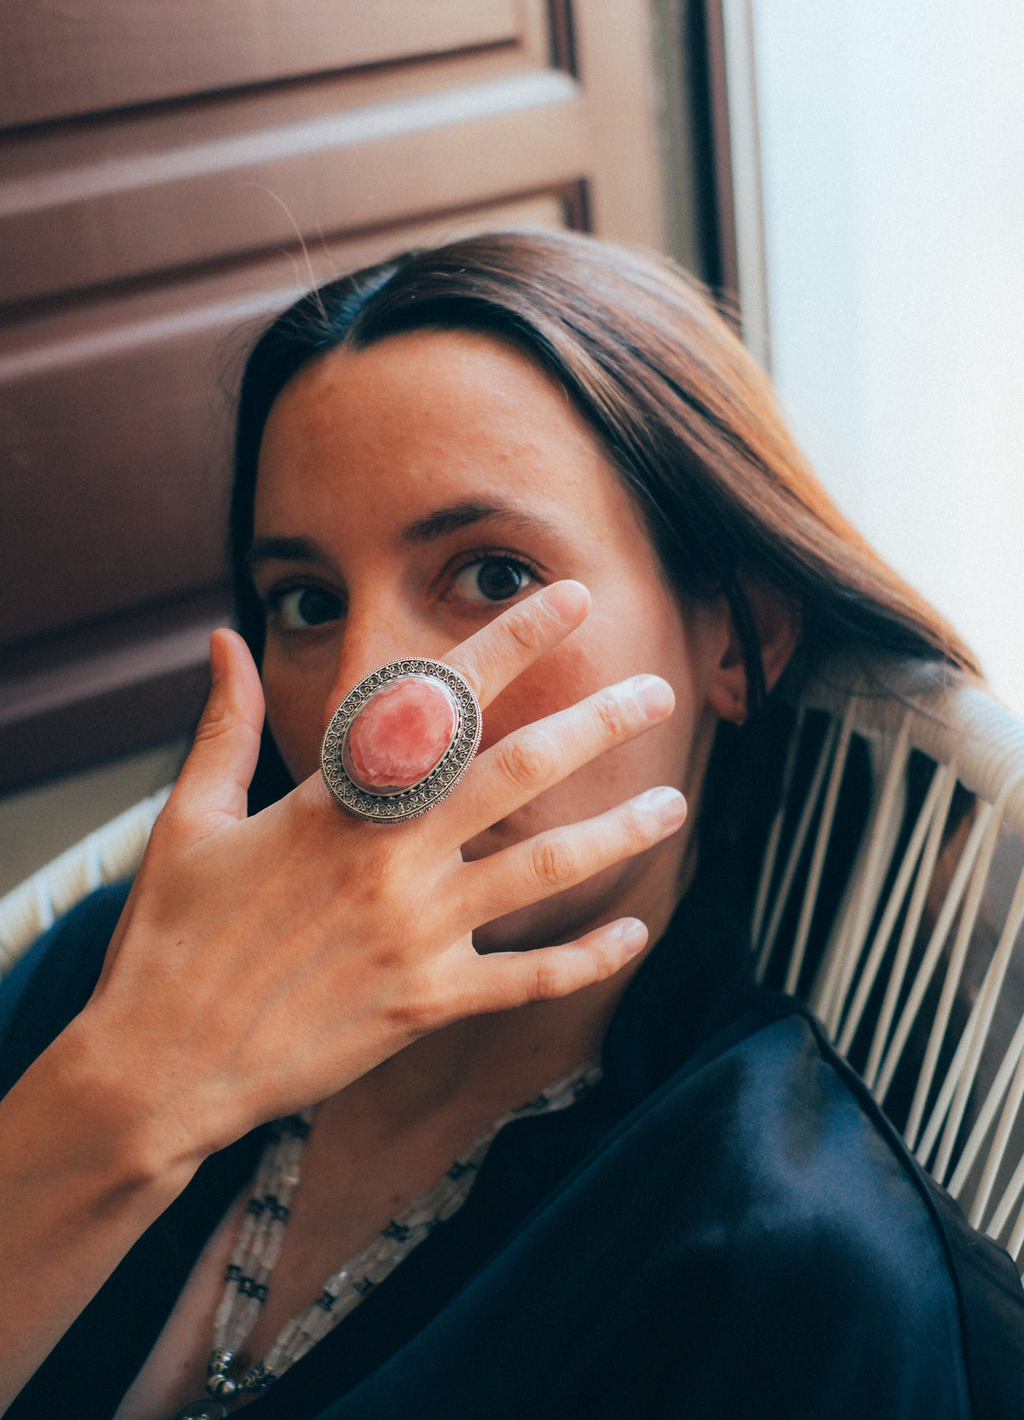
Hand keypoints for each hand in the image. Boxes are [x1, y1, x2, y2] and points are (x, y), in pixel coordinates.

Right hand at [82, 581, 684, 1165]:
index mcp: (335, 799)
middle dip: (598, 725)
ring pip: (544, 870)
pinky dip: (585, 958)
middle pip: (520, 772)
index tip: (570, 600)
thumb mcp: (186, 819)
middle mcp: (390, 856)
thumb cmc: (167, 938)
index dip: (513, 642)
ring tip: (673, 806)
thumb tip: (223, 639)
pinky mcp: (425, 1002)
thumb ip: (224, 725)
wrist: (157, 1067)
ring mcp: (416, 933)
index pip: (440, 699)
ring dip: (616, 834)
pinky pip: (527, 978)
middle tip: (657, 693)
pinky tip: (633, 934)